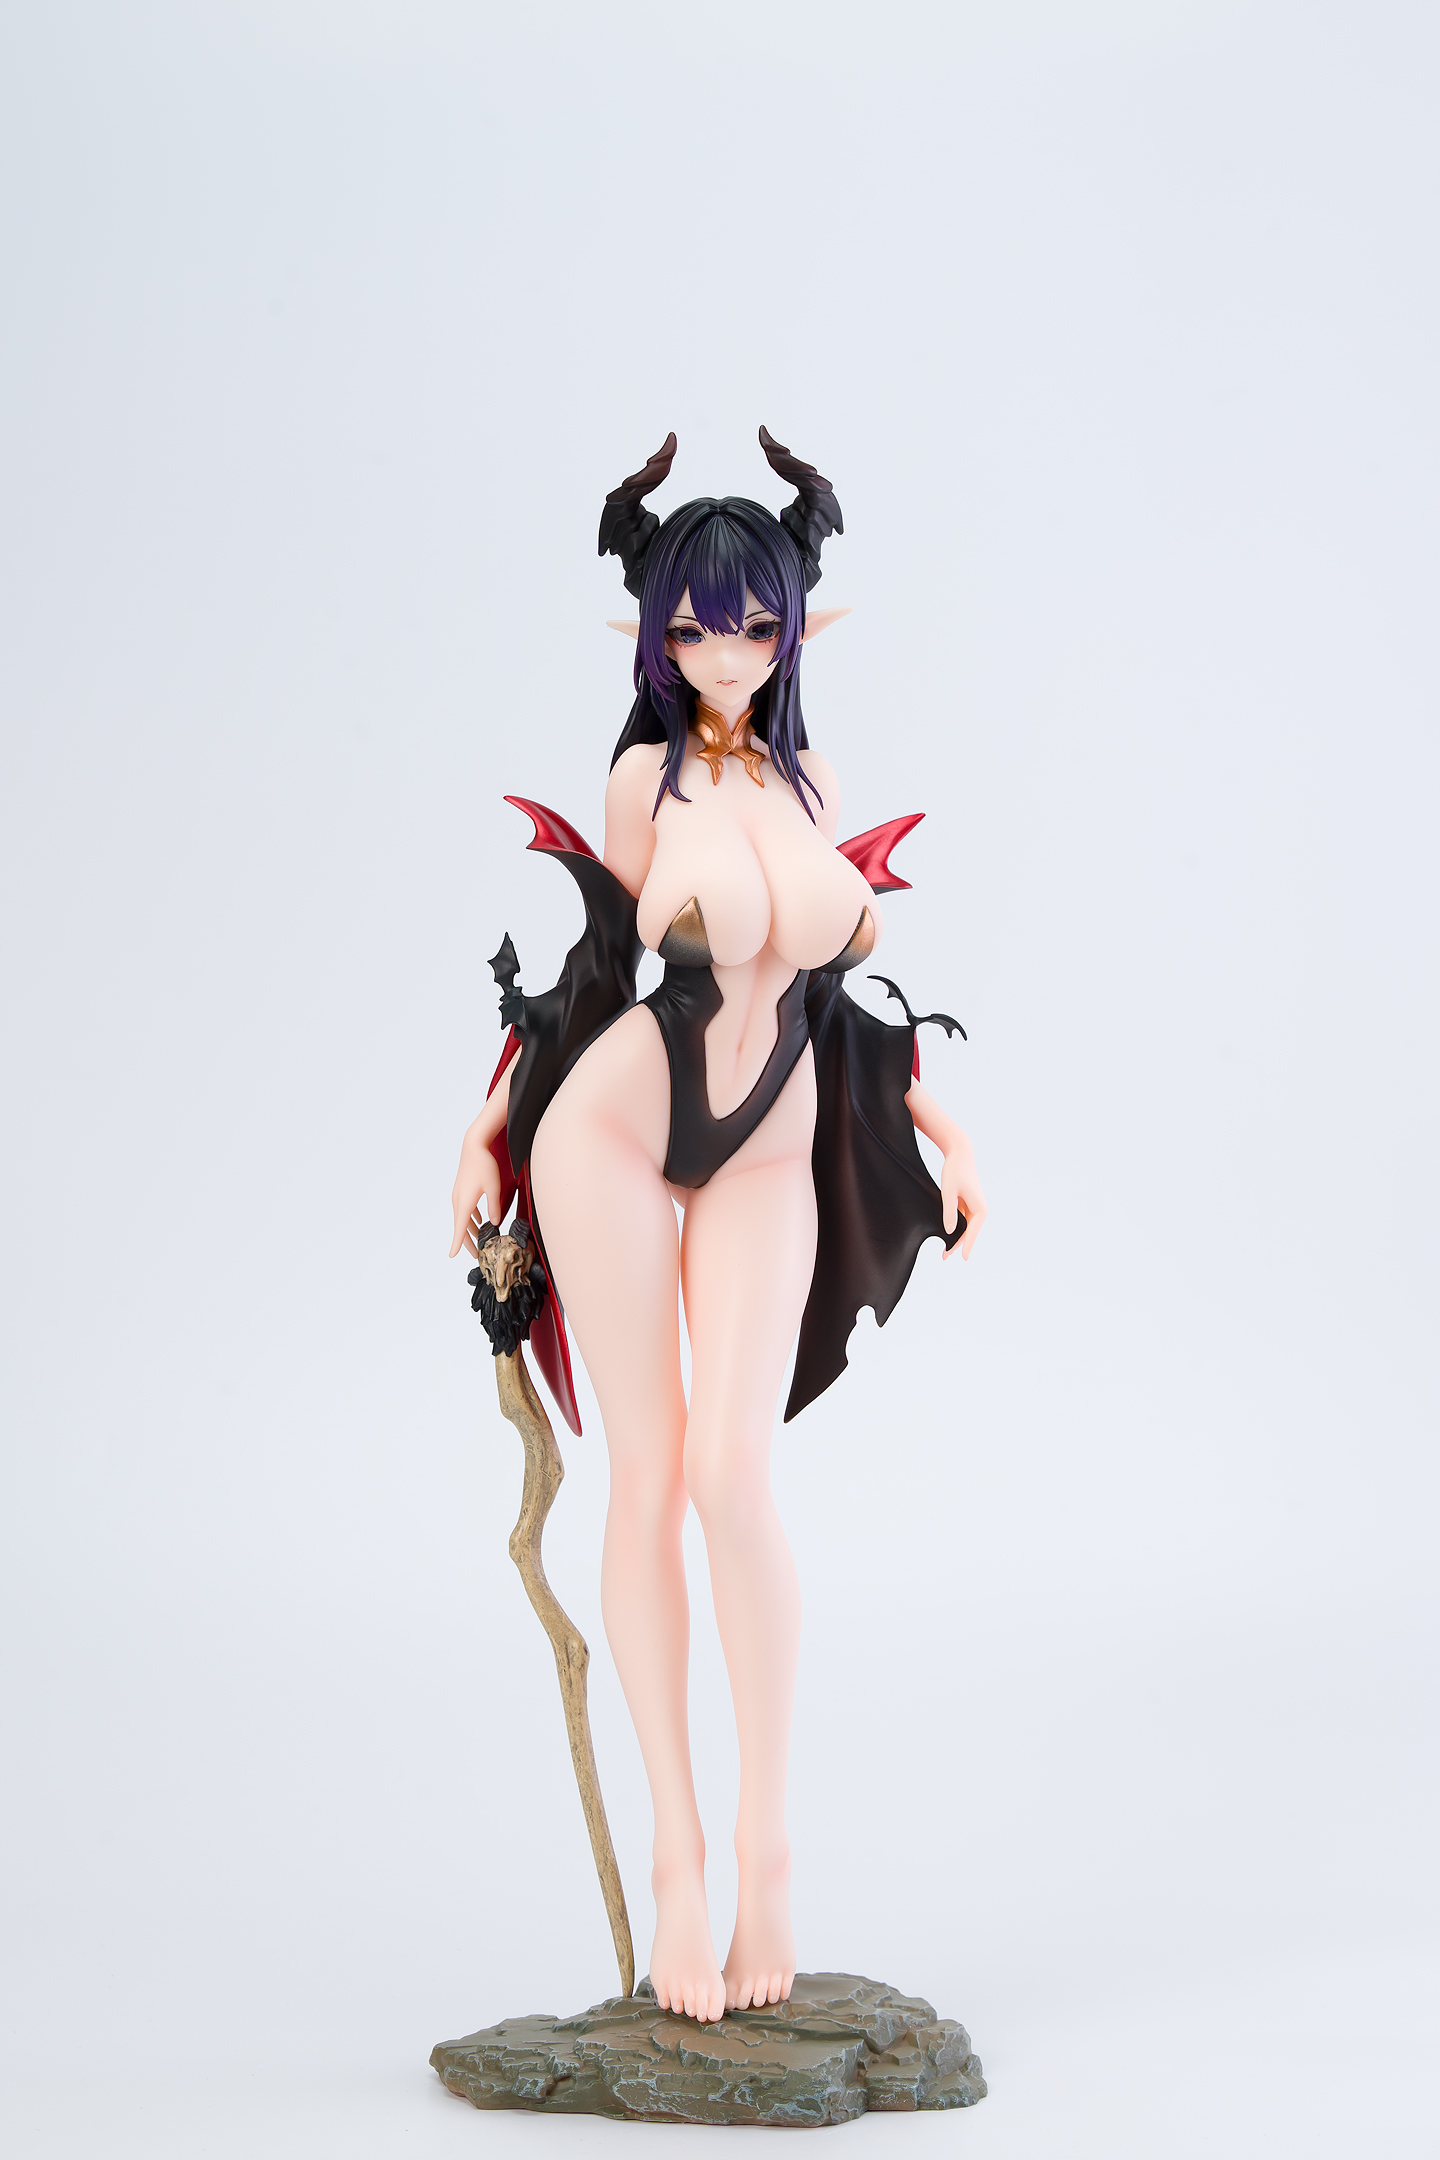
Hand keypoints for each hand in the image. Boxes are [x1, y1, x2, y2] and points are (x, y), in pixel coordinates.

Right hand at [449, 1115, 503, 1260]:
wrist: (473, 1146)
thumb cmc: (484, 1165)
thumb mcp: (493, 1188)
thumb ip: (494, 1207)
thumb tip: (495, 1222)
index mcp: (464, 1203)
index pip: (460, 1229)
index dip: (457, 1243)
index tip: (452, 1256)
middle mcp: (458, 1201)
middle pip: (461, 1226)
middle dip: (467, 1241)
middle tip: (474, 1254)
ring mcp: (458, 1195)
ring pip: (463, 1218)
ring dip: (469, 1229)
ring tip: (478, 1239)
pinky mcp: (461, 1189)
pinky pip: (465, 1208)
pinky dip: (471, 1217)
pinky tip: (479, 1221)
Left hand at [941, 1133, 986, 1260]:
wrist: (960, 1153)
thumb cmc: (955, 1171)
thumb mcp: (948, 1192)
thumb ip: (949, 1212)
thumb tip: (949, 1231)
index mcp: (980, 1209)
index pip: (972, 1232)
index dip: (966, 1246)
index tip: (963, 1259)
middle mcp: (980, 1209)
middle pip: (969, 1232)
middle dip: (957, 1245)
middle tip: (944, 1257)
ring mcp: (974, 1206)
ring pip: (965, 1227)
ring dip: (955, 1237)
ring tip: (944, 1250)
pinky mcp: (968, 1203)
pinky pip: (962, 1220)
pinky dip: (955, 1227)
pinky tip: (946, 1233)